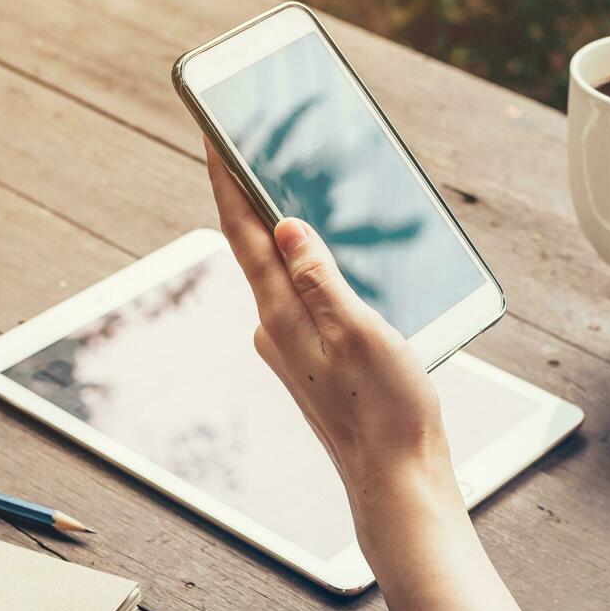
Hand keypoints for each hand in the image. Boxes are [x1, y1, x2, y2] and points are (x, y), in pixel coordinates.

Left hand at [204, 145, 459, 538]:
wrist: (396, 479)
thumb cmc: (386, 410)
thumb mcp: (360, 332)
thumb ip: (321, 277)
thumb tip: (284, 225)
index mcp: (281, 315)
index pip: (242, 231)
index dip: (226, 177)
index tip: (212, 131)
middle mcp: (275, 327)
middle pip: (253, 244)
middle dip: (250, 191)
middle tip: (250, 140)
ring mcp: (291, 344)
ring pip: (279, 269)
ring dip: (281, 225)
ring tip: (288, 180)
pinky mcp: (313, 357)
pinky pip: (302, 293)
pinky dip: (308, 261)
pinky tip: (331, 252)